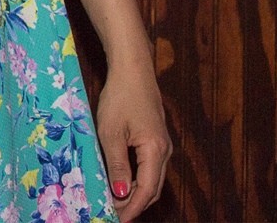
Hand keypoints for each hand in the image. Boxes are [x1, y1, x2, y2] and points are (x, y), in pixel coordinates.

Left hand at [96, 56, 171, 221]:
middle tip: (115, 214)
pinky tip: (122, 181)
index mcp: (156, 151)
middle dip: (135, 204)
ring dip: (136, 192)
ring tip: (116, 202)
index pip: (146, 190)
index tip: (117, 218)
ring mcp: (162, 145)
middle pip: (153, 188)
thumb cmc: (120, 97)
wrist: (132, 69)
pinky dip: (137, 179)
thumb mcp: (111, 132)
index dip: (132, 207)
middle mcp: (165, 152)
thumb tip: (120, 194)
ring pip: (152, 179)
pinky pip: (149, 167)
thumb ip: (117, 165)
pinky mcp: (156, 139)